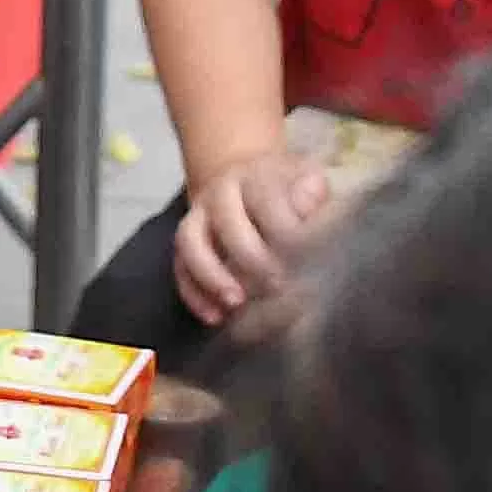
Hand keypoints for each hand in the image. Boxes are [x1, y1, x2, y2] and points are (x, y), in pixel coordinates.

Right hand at [166, 146, 341, 328]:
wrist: (242, 179)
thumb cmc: (283, 189)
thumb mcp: (305, 181)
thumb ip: (311, 193)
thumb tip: (308, 204)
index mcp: (256, 175)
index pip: (266, 197)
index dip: (284, 227)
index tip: (303, 253)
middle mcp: (221, 191)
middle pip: (226, 220)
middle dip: (251, 256)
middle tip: (277, 284)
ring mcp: (198, 215)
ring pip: (191, 242)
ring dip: (212, 275)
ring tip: (236, 303)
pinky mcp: (186, 241)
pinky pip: (180, 267)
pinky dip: (194, 294)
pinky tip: (215, 316)